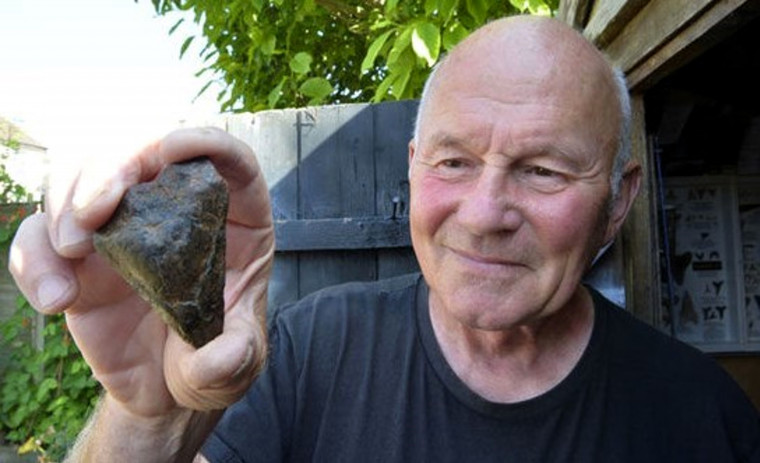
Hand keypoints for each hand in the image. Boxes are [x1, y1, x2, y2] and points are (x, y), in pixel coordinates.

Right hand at [9, 127, 273, 417]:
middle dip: (112, 166)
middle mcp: (175, 212)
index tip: (171, 148)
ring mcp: (123, 229)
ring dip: (67, 201)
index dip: (203, 141)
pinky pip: (40, 238)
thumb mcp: (236, 365)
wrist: (165, 393)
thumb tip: (224, 354)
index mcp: (233, 222)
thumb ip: (234, 359)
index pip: (227, 159)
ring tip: (72, 251)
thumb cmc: (212, 363)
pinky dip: (34, 259)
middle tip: (93, 212)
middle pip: (142, 152)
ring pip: (82, 176)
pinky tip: (56, 301)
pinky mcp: (78, 258)